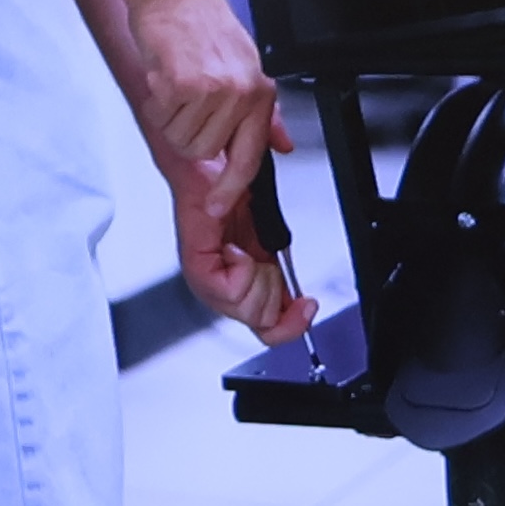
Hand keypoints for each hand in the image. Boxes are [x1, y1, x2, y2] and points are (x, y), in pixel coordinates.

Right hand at [111, 0, 292, 216]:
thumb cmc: (203, 25)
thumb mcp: (247, 68)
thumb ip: (263, 113)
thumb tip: (280, 143)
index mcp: (259, 93)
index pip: (249, 157)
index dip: (231, 189)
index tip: (217, 207)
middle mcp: (239, 93)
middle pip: (203, 152)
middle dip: (186, 134)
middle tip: (185, 105)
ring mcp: (210, 91)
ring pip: (179, 138)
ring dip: (169, 118)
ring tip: (175, 86)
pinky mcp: (179, 85)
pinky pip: (160, 117)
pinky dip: (155, 102)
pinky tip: (164, 77)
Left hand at [172, 183, 316, 346]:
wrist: (207, 173)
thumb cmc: (233, 201)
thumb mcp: (271, 247)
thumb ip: (283, 278)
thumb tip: (300, 305)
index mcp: (240, 290)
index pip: (267, 332)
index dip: (293, 326)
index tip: (308, 304)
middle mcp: (220, 292)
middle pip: (263, 323)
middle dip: (277, 290)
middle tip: (265, 261)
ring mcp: (205, 283)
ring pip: (249, 310)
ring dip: (262, 277)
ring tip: (249, 253)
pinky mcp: (196, 269)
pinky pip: (231, 291)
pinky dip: (244, 268)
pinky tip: (236, 249)